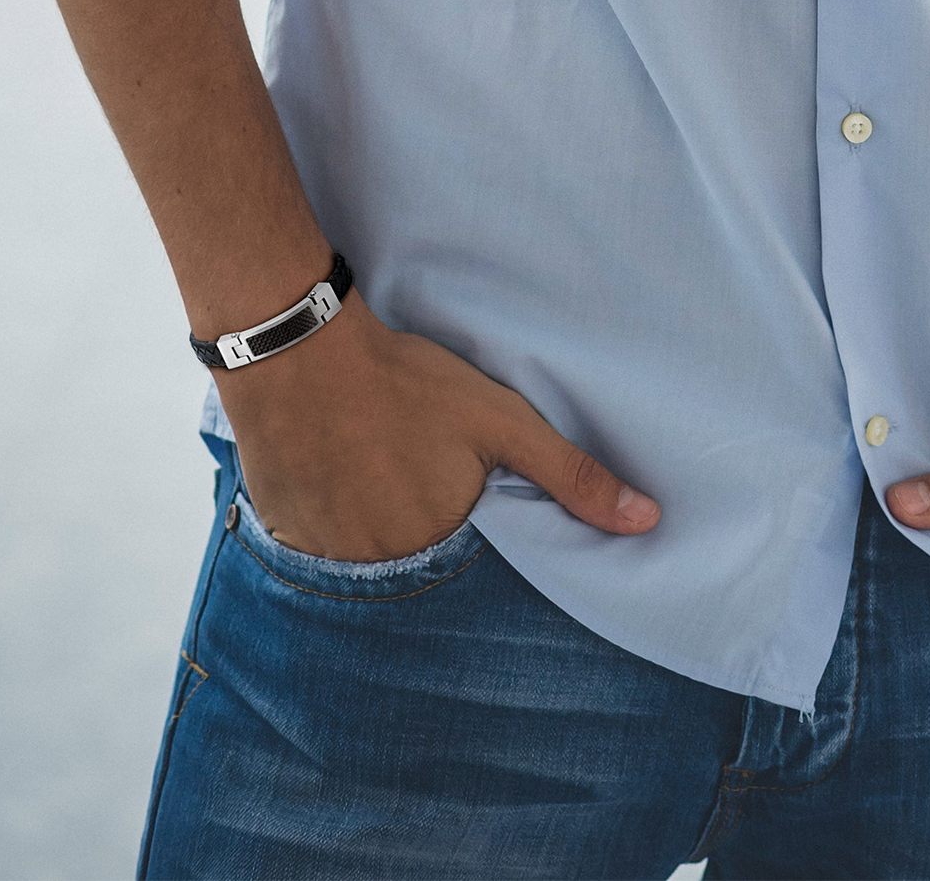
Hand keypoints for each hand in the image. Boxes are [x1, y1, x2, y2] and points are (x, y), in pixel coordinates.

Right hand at [219, 294, 661, 562]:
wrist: (298, 351)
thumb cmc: (407, 383)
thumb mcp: (501, 421)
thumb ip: (571, 476)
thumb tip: (646, 520)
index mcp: (438, 550)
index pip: (472, 579)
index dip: (470, 538)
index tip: (456, 500)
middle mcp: (379, 572)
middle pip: (415, 572)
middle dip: (420, 536)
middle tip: (406, 478)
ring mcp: (324, 560)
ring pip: (365, 566)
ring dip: (372, 535)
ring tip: (370, 474)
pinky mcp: (282, 538)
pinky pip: (315, 555)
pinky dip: (329, 527)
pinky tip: (332, 478)